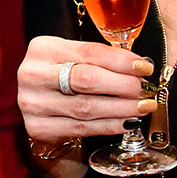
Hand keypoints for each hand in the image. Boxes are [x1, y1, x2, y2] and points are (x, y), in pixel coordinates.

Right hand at [17, 35, 154, 141]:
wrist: (31, 102)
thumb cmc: (57, 75)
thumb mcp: (69, 57)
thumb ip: (98, 59)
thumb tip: (138, 67)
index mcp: (43, 49)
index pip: (89, 52)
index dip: (121, 61)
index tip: (145, 67)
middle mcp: (33, 74)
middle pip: (87, 79)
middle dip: (123, 86)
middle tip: (145, 90)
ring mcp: (33, 103)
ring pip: (86, 107)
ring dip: (121, 108)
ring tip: (142, 107)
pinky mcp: (37, 127)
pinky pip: (81, 128)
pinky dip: (108, 125)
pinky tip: (126, 122)